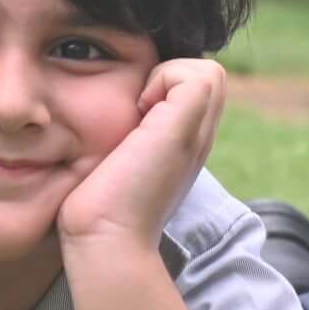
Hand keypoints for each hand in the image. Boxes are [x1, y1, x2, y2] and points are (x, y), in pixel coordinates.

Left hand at [59, 58, 226, 250]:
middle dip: (171, 78)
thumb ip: (130, 140)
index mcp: (187, 145)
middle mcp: (199, 137)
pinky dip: (162, 78)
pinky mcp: (184, 126)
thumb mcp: (123, 164)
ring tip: (139, 108)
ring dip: (169, 77)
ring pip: (207, 71)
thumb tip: (115, 116)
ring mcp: (197, 133)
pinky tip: (137, 112)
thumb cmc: (100, 208)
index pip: (198, 90)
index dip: (170, 86)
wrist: (106, 238)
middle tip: (139, 106)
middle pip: (208, 78)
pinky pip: (192, 73)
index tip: (137, 112)